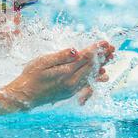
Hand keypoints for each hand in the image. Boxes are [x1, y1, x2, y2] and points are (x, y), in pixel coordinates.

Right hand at [0, 41, 114, 108]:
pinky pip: (87, 84)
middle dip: (102, 56)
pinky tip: (102, 74)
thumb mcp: (42, 62)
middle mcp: (72, 82)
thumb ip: (60, 56)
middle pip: (91, 66)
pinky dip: (96, 77)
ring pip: (91, 75)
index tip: (105, 42)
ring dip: (102, 65)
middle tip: (113, 47)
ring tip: (111, 57)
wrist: (24, 96)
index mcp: (65, 72)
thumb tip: (75, 50)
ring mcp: (72, 89)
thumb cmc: (30, 76)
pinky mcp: (70, 93)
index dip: (95, 49)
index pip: (85, 58)